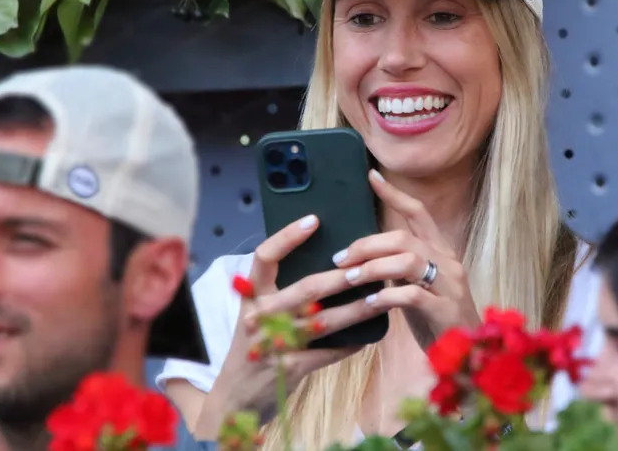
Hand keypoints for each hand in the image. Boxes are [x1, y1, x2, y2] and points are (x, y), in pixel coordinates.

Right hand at [195, 215, 359, 436]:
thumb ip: (279, 290)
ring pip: (326, 321)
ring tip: (383, 296)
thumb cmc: (252, 346)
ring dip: (359, 308)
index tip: (314, 220)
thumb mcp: (255, 313)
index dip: (288, 236)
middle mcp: (260, 317)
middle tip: (370, 265)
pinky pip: (330, 352)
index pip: (264, 257)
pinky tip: (371, 334)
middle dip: (342, 277)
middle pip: (307, 289)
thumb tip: (326, 262)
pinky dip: (352, 342)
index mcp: (251, 297)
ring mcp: (275, 344)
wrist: (234, 398)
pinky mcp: (290, 368)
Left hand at [249, 170, 481, 351]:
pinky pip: (412, 295)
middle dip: (367, 244)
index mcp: (440, 252)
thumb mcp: (417, 286)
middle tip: (340, 258)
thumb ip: (399, 268)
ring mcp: (449, 285)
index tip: (371, 176)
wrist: (466, 355)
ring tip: (349, 278)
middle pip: (404, 237)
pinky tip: (369, 304)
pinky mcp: (445, 310)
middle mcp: (447, 262)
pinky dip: (386, 297)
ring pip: (408, 260)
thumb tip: (365, 254)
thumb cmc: (435, 318)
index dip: (395, 194)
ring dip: (372, 267)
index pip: (418, 213)